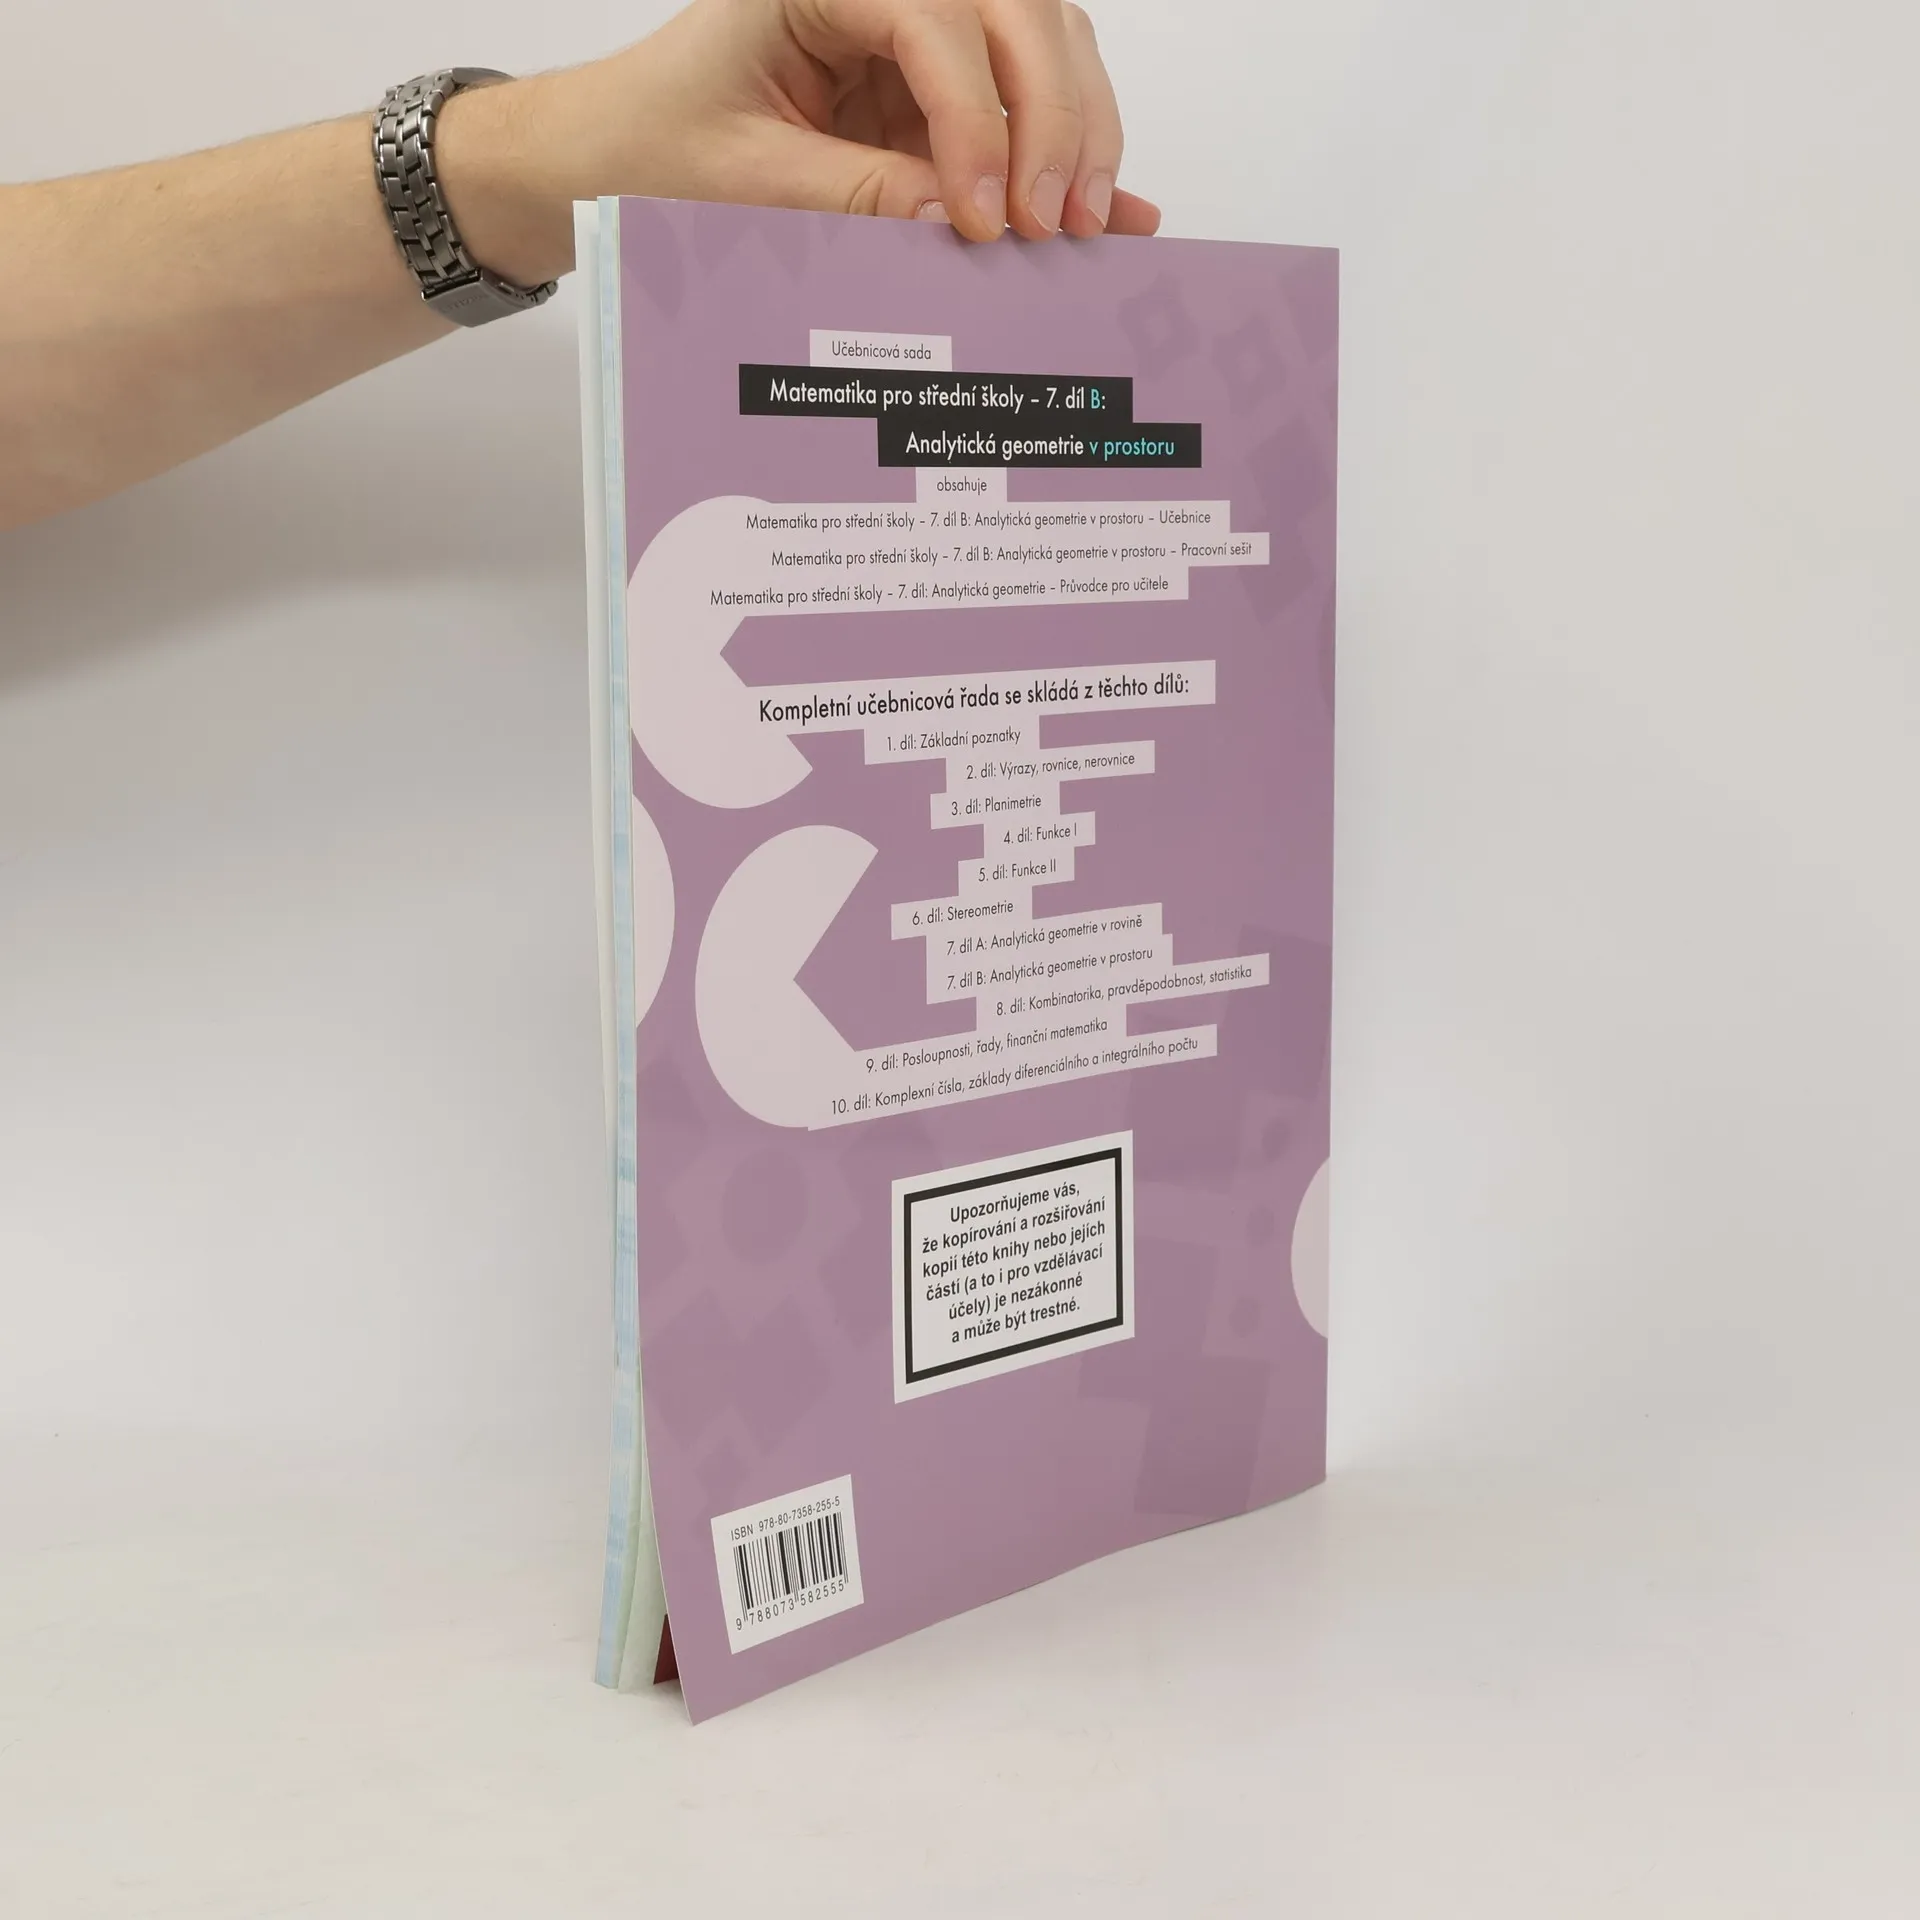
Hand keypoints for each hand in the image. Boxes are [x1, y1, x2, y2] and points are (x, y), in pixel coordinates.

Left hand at [442, 0, 1160, 286]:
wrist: (611, 157)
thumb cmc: (652, 148)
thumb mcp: (746, 182)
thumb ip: (860, 195)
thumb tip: (967, 223)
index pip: (936, 20)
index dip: (977, 118)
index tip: (985, 216)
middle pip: (1015, 11)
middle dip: (1052, 116)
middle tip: (1055, 222)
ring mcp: (916, 32)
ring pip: (1043, 42)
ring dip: (1076, 129)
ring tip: (1084, 226)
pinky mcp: (934, 89)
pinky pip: (1022, 105)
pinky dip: (1069, 155)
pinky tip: (1115, 209)